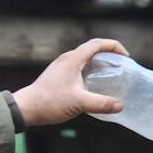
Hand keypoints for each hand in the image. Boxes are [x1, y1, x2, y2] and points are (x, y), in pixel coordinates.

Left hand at [11, 38, 129, 126]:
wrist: (26, 108)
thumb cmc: (50, 102)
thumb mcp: (79, 103)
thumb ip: (101, 103)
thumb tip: (119, 105)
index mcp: (73, 59)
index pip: (97, 44)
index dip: (114, 47)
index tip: (126, 57)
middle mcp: (67, 59)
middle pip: (92, 50)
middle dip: (109, 55)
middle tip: (121, 67)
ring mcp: (61, 67)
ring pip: (85, 60)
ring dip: (99, 64)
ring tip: (110, 76)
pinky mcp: (58, 76)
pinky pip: (78, 68)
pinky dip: (90, 73)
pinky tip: (93, 86)